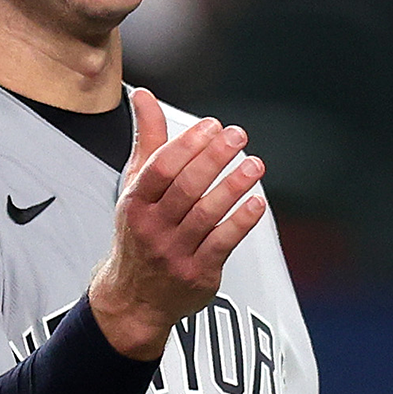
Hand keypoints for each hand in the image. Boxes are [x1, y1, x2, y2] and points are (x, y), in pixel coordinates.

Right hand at [89, 88, 266, 359]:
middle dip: (214, 158)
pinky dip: (241, 221)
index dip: (188, 143)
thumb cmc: (139, 231)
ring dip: (233, 186)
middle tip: (239, 136)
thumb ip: (147, 140)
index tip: (213, 126)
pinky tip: (257, 202)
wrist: (135, 297)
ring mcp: (174, 252)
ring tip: (255, 163)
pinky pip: (222, 244)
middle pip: (186, 187)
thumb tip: (144, 95)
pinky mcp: (197, 273)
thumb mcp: (136, 186)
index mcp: (135, 202)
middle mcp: (152, 227)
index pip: (161, 167)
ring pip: (206, 214)